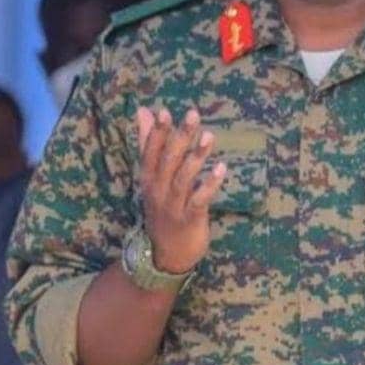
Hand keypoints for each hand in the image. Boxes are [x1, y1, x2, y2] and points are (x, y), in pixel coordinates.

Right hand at [136, 107, 225, 272]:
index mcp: (149, 178)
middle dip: (180, 137)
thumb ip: (148, 143)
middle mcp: (158, 191)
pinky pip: (199, 200)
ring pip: (184, 178)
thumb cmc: (162, 207)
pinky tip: (221, 169)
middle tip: (193, 114)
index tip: (165, 111)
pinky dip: (210, 185)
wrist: (165, 254)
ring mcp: (174, 206)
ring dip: (196, 157)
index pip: (150, 152)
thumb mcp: (152, 176)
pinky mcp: (190, 219)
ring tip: (209, 136)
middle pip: (168, 161)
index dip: (157, 133)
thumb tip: (143, 110)